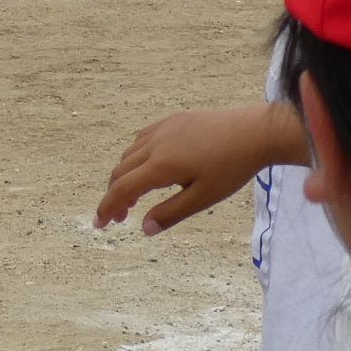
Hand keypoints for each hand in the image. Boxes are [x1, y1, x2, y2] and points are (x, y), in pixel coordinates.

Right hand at [96, 104, 292, 233]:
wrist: (251, 132)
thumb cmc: (231, 169)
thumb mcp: (203, 198)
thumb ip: (171, 213)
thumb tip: (144, 229)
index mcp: (160, 165)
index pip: (122, 188)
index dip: (107, 206)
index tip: (99, 223)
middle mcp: (153, 144)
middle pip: (120, 171)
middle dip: (114, 195)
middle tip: (119, 218)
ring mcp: (160, 129)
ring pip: (129, 155)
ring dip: (124, 177)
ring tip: (134, 197)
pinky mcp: (170, 121)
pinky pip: (141, 140)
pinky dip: (135, 159)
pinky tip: (148, 169)